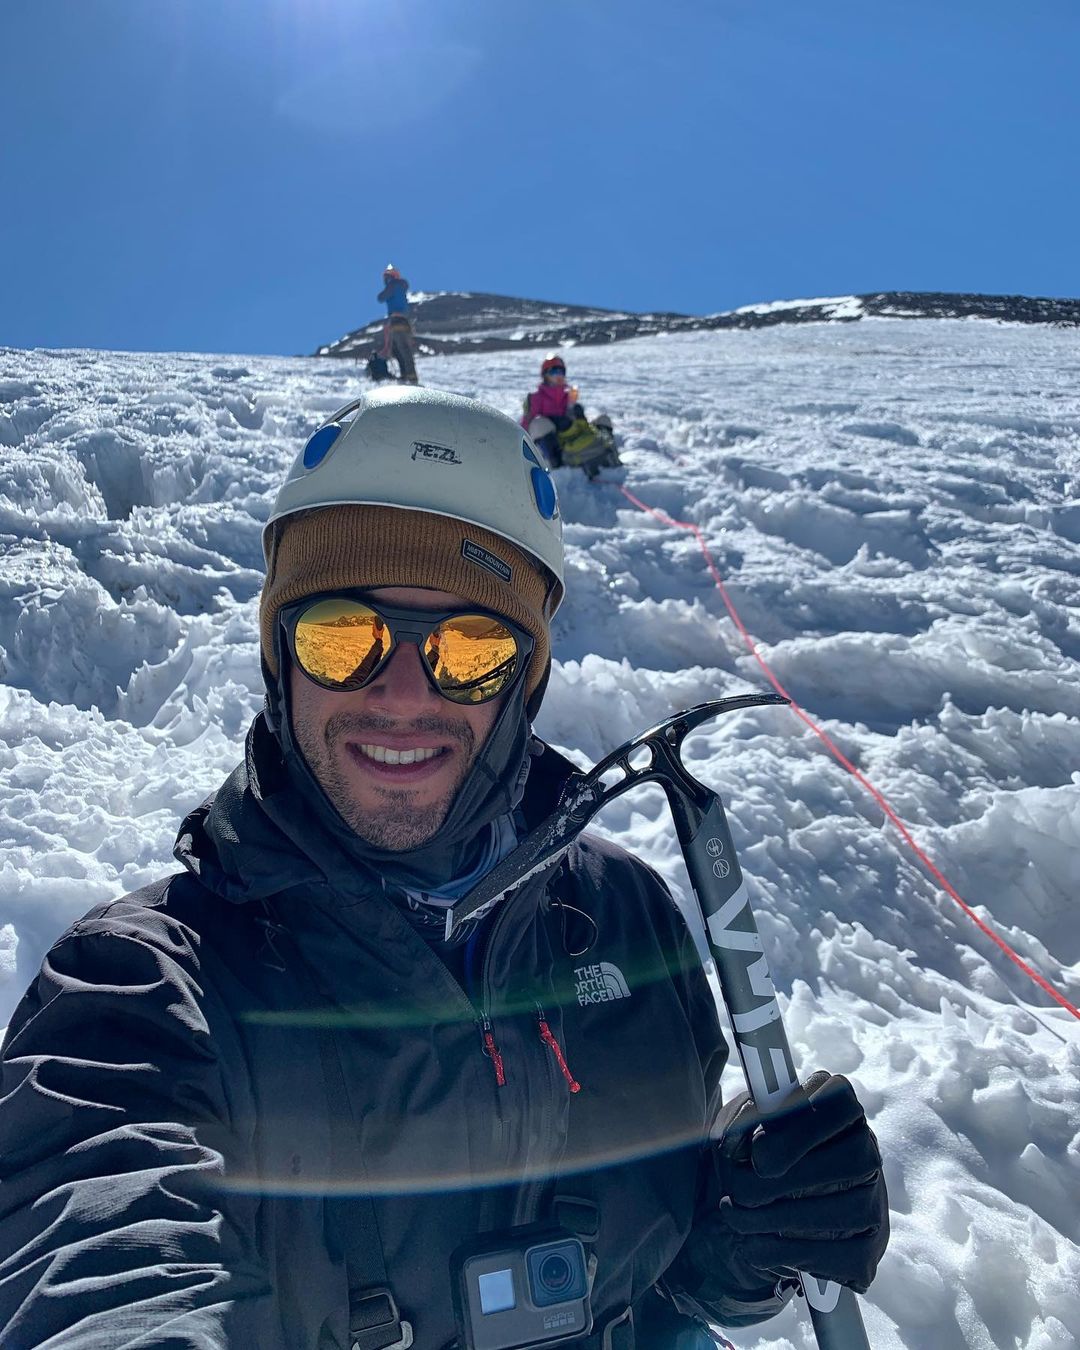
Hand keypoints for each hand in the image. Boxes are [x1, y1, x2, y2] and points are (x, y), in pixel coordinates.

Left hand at [679, 1072, 888, 1302]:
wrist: (770, 1208)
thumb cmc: (759, 1151)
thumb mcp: (744, 1123)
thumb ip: (742, 1120)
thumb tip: (736, 1144)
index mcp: (838, 1108)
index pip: (840, 1100)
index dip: (800, 1126)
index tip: (757, 1152)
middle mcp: (866, 1150)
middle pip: (851, 1160)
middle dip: (785, 1181)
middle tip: (738, 1190)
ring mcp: (873, 1202)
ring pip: (844, 1211)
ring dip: (776, 1219)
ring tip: (734, 1215)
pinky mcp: (867, 1248)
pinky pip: (836, 1254)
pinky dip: (786, 1253)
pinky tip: (754, 1244)